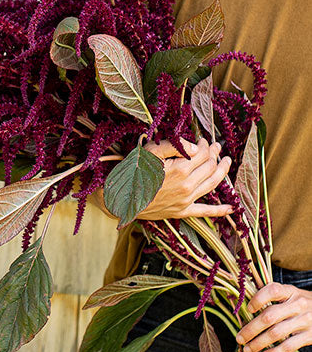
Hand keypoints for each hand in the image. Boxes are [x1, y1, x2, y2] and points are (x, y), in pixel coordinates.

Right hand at [91, 137, 232, 219]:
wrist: (122, 199)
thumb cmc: (133, 172)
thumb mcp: (150, 152)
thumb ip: (174, 145)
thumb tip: (196, 146)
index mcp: (180, 169)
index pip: (203, 154)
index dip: (205, 145)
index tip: (203, 140)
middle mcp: (187, 186)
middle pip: (210, 167)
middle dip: (215, 155)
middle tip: (217, 147)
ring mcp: (186, 200)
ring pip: (212, 184)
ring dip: (222, 171)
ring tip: (227, 162)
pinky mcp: (182, 211)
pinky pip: (204, 211)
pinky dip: (219, 210)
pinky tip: (231, 208)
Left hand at [236, 282, 311, 351]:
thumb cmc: (301, 303)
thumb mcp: (290, 294)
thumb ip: (272, 298)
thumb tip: (245, 308)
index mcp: (290, 291)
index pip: (272, 291)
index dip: (258, 299)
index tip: (248, 309)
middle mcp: (297, 305)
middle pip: (269, 316)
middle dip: (251, 329)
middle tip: (239, 338)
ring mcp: (304, 321)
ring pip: (277, 333)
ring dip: (258, 343)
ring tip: (247, 349)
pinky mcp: (310, 336)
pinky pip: (289, 346)